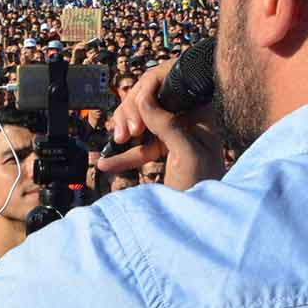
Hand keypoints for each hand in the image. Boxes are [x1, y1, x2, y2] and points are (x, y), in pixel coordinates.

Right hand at [97, 57, 224, 190]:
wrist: (197, 222)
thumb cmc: (202, 189)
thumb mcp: (187, 155)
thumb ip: (168, 124)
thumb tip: (143, 97)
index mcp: (201, 116)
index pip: (173, 84)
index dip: (150, 88)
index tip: (136, 105)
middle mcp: (188, 121)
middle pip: (152, 99)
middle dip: (132, 110)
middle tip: (126, 133)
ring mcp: (175, 136)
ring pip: (142, 120)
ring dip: (124, 128)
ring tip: (115, 142)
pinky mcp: (164, 152)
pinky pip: (139, 146)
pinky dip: (122, 153)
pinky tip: (105, 163)